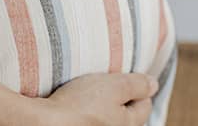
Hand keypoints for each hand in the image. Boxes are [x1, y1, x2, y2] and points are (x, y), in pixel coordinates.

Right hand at [40, 71, 159, 125]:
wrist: (43, 122)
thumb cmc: (80, 105)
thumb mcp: (115, 86)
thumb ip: (137, 85)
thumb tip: (153, 84)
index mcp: (128, 125)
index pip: (144, 105)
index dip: (137, 87)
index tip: (124, 77)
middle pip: (126, 114)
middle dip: (120, 98)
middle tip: (106, 84)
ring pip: (107, 117)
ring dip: (102, 104)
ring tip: (89, 93)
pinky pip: (90, 119)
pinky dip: (87, 112)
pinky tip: (77, 104)